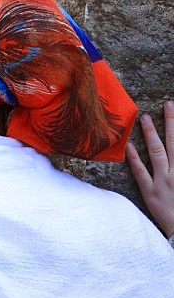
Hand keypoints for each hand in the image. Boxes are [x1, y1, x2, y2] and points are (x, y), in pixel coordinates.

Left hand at [127, 101, 173, 237]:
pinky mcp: (150, 193)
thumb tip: (171, 153)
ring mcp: (164, 183)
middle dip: (172, 122)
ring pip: (158, 153)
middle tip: (168, 104)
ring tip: (145, 117)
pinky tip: (128, 145)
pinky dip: (134, 159)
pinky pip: (141, 173)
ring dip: (151, 134)